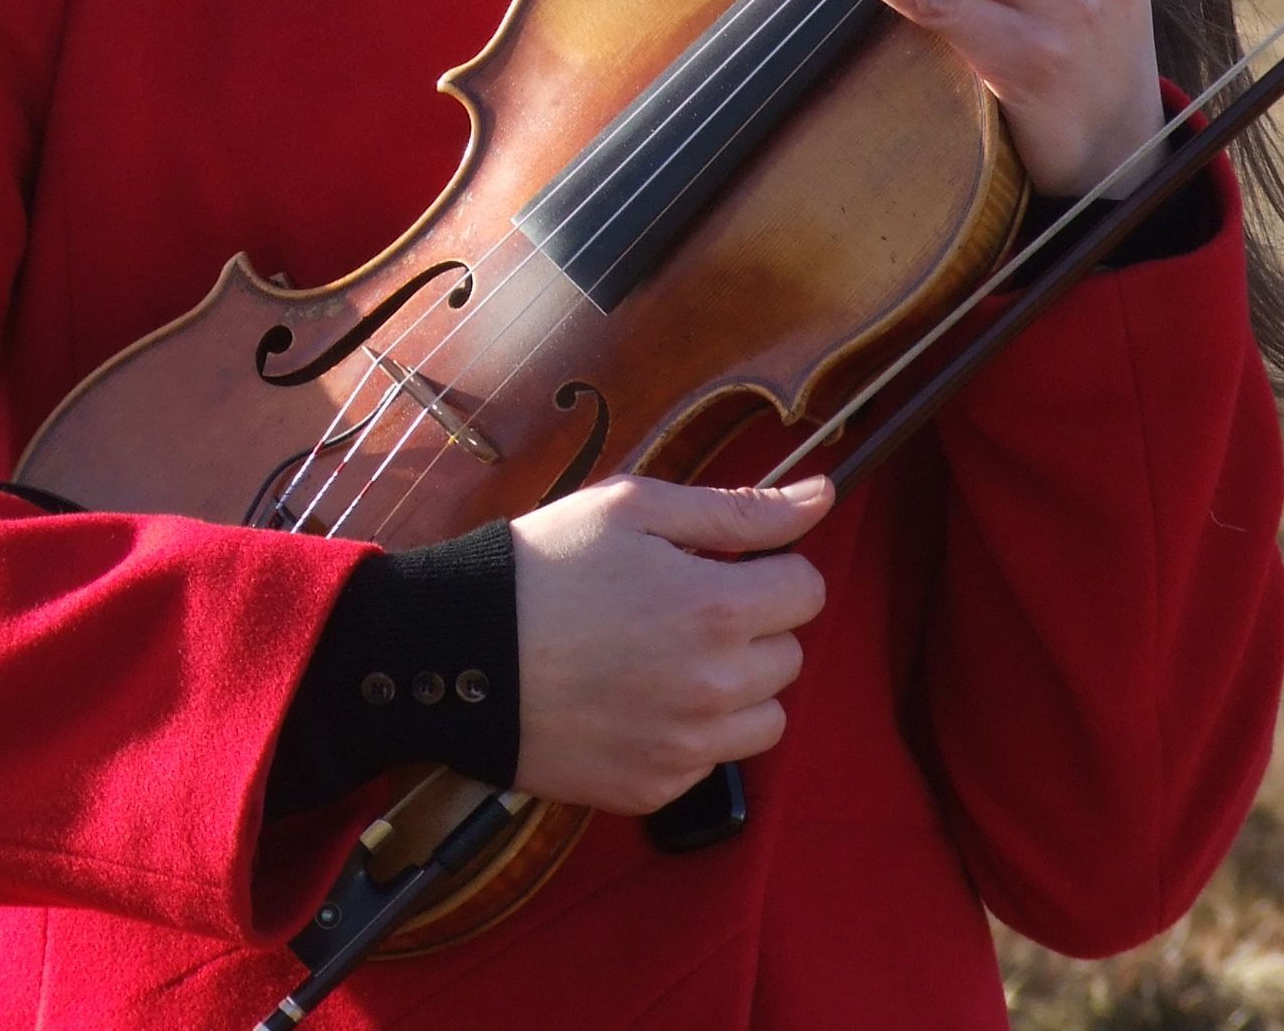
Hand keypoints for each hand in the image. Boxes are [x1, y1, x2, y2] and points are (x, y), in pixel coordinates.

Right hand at [510, 474, 832, 813]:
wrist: (461, 653)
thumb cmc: (546, 566)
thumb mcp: (636, 509)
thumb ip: (738, 507)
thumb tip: (822, 494)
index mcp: (718, 609)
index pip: (807, 591)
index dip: (770, 569)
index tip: (725, 567)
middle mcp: (715, 688)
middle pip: (789, 656)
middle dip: (752, 626)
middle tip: (684, 608)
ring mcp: (685, 748)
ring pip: (765, 719)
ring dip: (737, 688)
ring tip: (671, 659)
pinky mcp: (652, 790)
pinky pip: (711, 762)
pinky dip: (691, 734)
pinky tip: (638, 700)